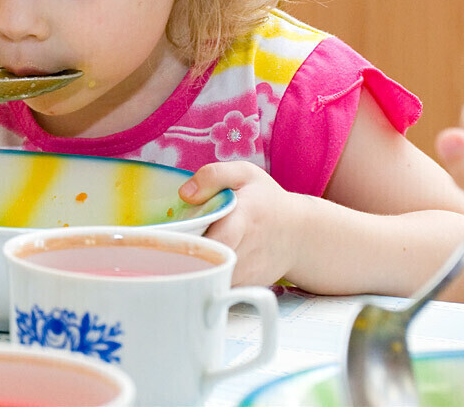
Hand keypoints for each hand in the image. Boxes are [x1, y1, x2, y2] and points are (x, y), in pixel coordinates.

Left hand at [179, 161, 300, 286]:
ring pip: (210, 280)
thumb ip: (213, 176)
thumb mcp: (244, 175)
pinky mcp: (247, 287)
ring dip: (189, 271)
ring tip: (174, 255)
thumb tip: (184, 194)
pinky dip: (202, 280)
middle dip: (181, 257)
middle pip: (208, 263)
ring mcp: (249, 273)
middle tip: (163, 246)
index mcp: (245, 218)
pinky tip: (192, 265)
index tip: (169, 237)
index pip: (218, 239)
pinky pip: (217, 288)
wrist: (300, 234)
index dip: (191, 242)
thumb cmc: (267, 201)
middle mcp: (248, 250)